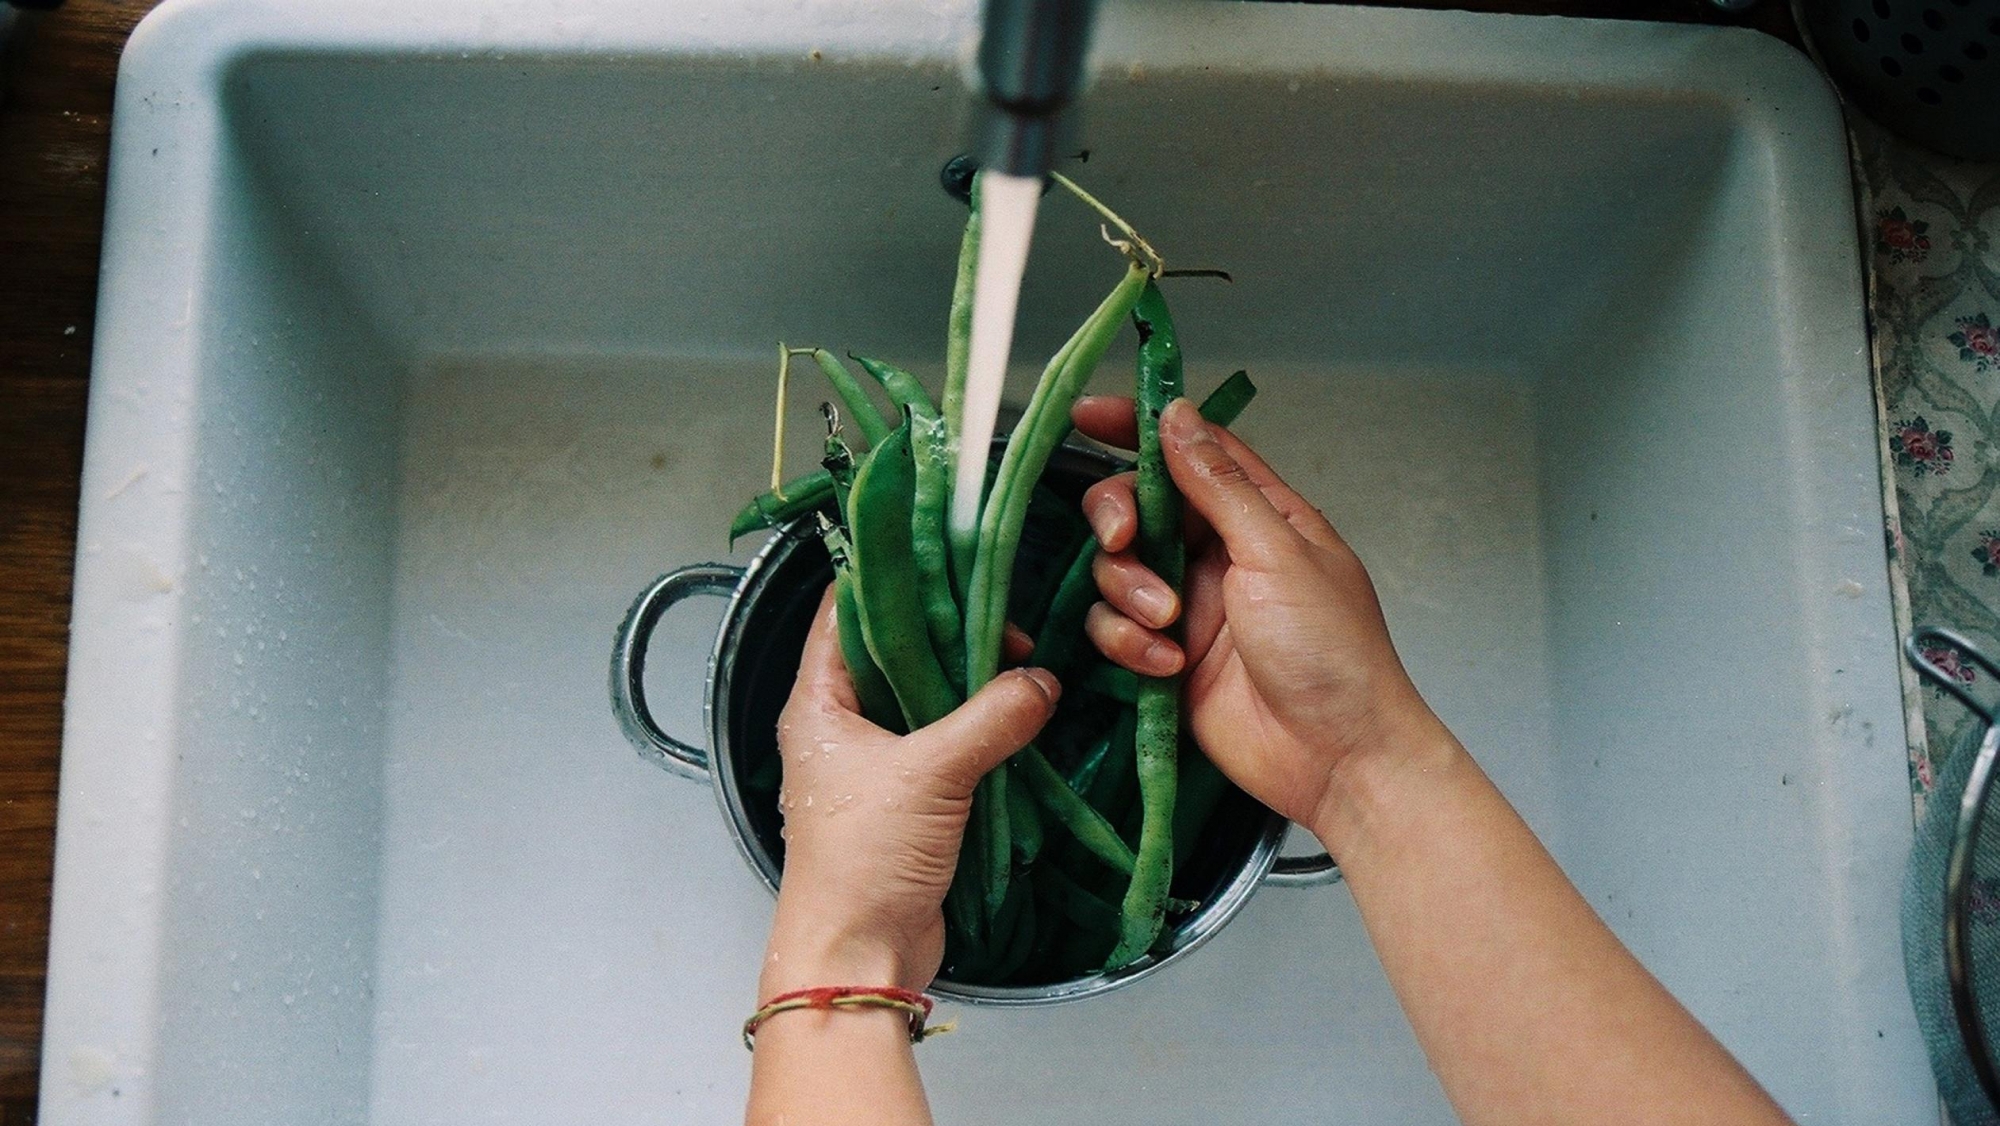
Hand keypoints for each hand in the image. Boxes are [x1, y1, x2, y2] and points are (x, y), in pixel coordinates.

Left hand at [762, 589, 1058, 998]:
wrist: (858, 954)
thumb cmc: (863, 859)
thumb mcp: (933, 774)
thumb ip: (993, 719)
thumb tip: (1043, 681)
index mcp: (818, 702)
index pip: (846, 612)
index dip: (892, 577)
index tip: (948, 555)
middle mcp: (839, 724)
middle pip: (894, 652)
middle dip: (948, 632)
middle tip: (1007, 618)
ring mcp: (873, 762)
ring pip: (923, 698)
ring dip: (969, 683)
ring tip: (1022, 659)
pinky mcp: (906, 798)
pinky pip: (944, 743)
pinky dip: (978, 726)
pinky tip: (1019, 712)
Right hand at [1069, 396, 1446, 841]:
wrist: (1336, 757)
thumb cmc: (1332, 652)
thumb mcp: (1276, 554)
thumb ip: (1218, 486)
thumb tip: (1178, 417)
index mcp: (1259, 515)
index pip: (1193, 451)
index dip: (1139, 429)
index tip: (1088, 417)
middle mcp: (1219, 554)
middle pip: (1138, 508)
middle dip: (1118, 519)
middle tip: (1124, 539)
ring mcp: (1190, 607)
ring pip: (1117, 572)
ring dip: (1130, 595)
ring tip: (1169, 626)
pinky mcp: (1165, 658)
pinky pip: (1116, 631)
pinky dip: (1130, 645)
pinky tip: (1167, 666)